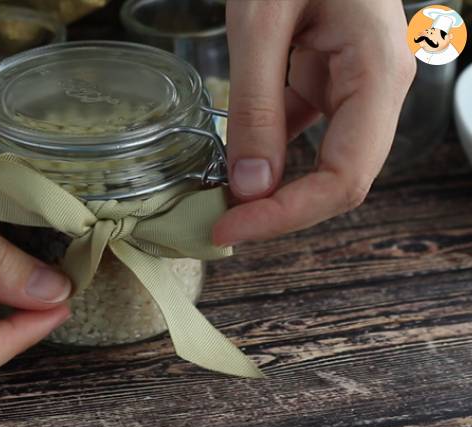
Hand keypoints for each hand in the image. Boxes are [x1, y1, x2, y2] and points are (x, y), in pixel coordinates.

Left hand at [214, 0, 415, 244]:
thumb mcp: (261, 22)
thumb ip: (257, 106)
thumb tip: (250, 187)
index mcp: (378, 73)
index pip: (345, 177)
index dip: (287, 215)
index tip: (231, 229)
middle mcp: (378, 91)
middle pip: (339, 181)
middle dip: (280, 212)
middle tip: (222, 224)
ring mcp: (355, 90)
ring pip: (323, 165)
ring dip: (274, 190)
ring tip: (223, 204)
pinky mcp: (328, 85)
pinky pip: (305, 136)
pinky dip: (270, 156)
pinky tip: (237, 162)